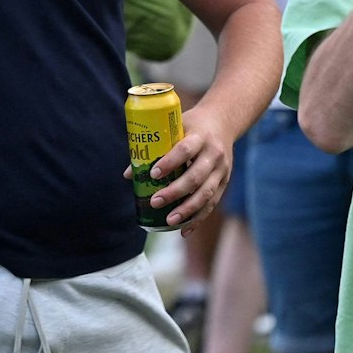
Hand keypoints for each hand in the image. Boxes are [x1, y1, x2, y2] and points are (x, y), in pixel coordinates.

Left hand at [140, 105, 236, 230]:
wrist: (223, 122)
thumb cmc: (191, 125)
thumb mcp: (175, 128)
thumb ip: (154, 148)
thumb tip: (128, 174)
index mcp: (200, 136)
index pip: (185, 150)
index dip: (170, 162)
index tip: (153, 173)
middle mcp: (214, 154)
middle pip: (196, 176)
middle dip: (175, 192)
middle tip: (155, 202)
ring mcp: (222, 170)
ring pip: (206, 193)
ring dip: (187, 210)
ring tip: (169, 221)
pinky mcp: (224, 182)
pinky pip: (212, 203)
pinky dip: (198, 218)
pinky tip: (184, 230)